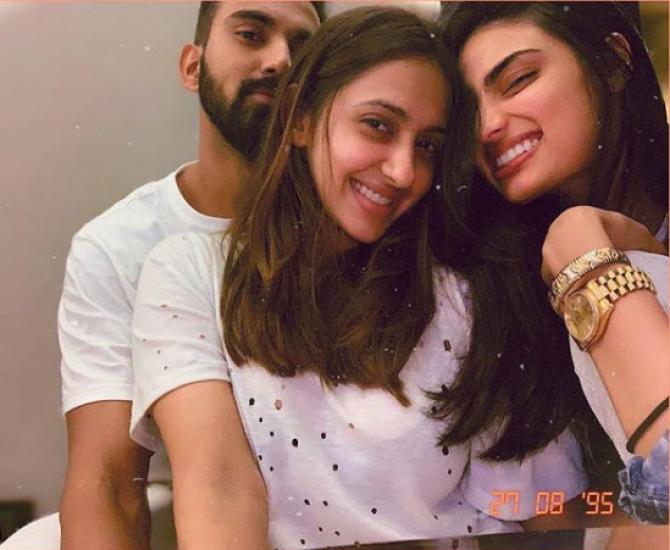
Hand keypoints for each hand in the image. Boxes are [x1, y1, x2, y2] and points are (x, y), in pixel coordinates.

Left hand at [541, 206, 665, 284]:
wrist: (588, 254)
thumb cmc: (612, 236)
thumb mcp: (637, 233)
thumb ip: (647, 241)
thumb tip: (659, 252)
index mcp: (573, 216)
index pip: (585, 226)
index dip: (600, 238)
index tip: (611, 250)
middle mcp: (554, 232)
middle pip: (570, 243)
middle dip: (583, 253)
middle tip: (602, 265)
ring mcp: (547, 252)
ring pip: (562, 260)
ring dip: (575, 268)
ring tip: (593, 278)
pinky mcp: (545, 271)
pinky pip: (559, 278)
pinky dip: (570, 282)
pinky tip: (583, 287)